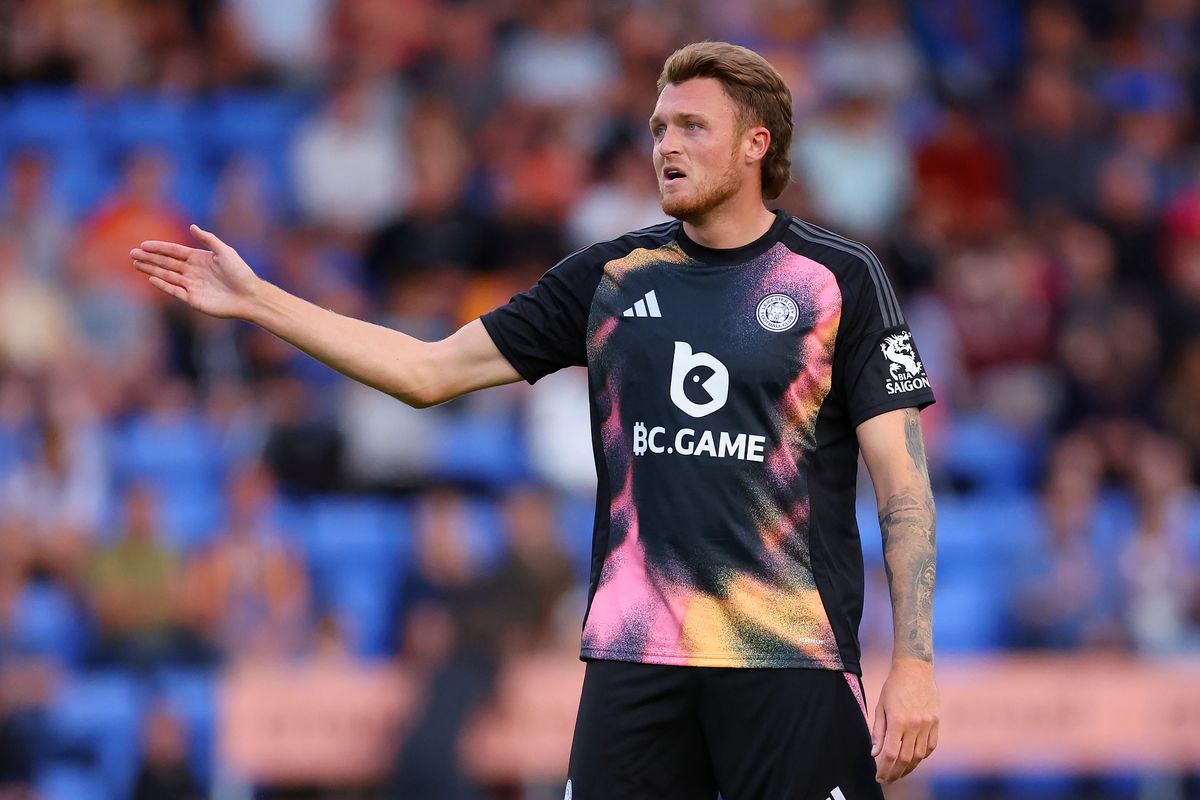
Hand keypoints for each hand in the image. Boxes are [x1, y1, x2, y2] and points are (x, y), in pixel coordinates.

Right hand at [131, 224, 261, 319]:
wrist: (250, 296)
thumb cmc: (241, 273)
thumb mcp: (225, 251)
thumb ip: (208, 239)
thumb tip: (191, 226)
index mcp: (200, 259)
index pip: (174, 252)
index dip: (159, 248)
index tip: (143, 245)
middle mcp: (194, 271)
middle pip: (167, 263)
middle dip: (150, 258)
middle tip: (132, 254)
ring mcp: (192, 285)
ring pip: (167, 276)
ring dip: (151, 270)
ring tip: (136, 264)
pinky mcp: (193, 299)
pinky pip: (175, 291)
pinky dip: (163, 285)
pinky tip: (152, 278)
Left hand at [871, 657, 938, 782]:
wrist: (915, 669)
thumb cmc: (893, 687)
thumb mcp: (880, 707)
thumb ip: (878, 732)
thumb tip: (875, 754)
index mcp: (897, 721)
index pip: (890, 754)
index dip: (884, 769)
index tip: (879, 777)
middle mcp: (914, 725)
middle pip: (905, 758)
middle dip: (896, 772)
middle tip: (888, 779)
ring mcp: (927, 724)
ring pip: (920, 755)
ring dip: (910, 767)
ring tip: (900, 771)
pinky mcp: (936, 722)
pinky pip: (931, 746)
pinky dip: (923, 755)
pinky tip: (914, 758)